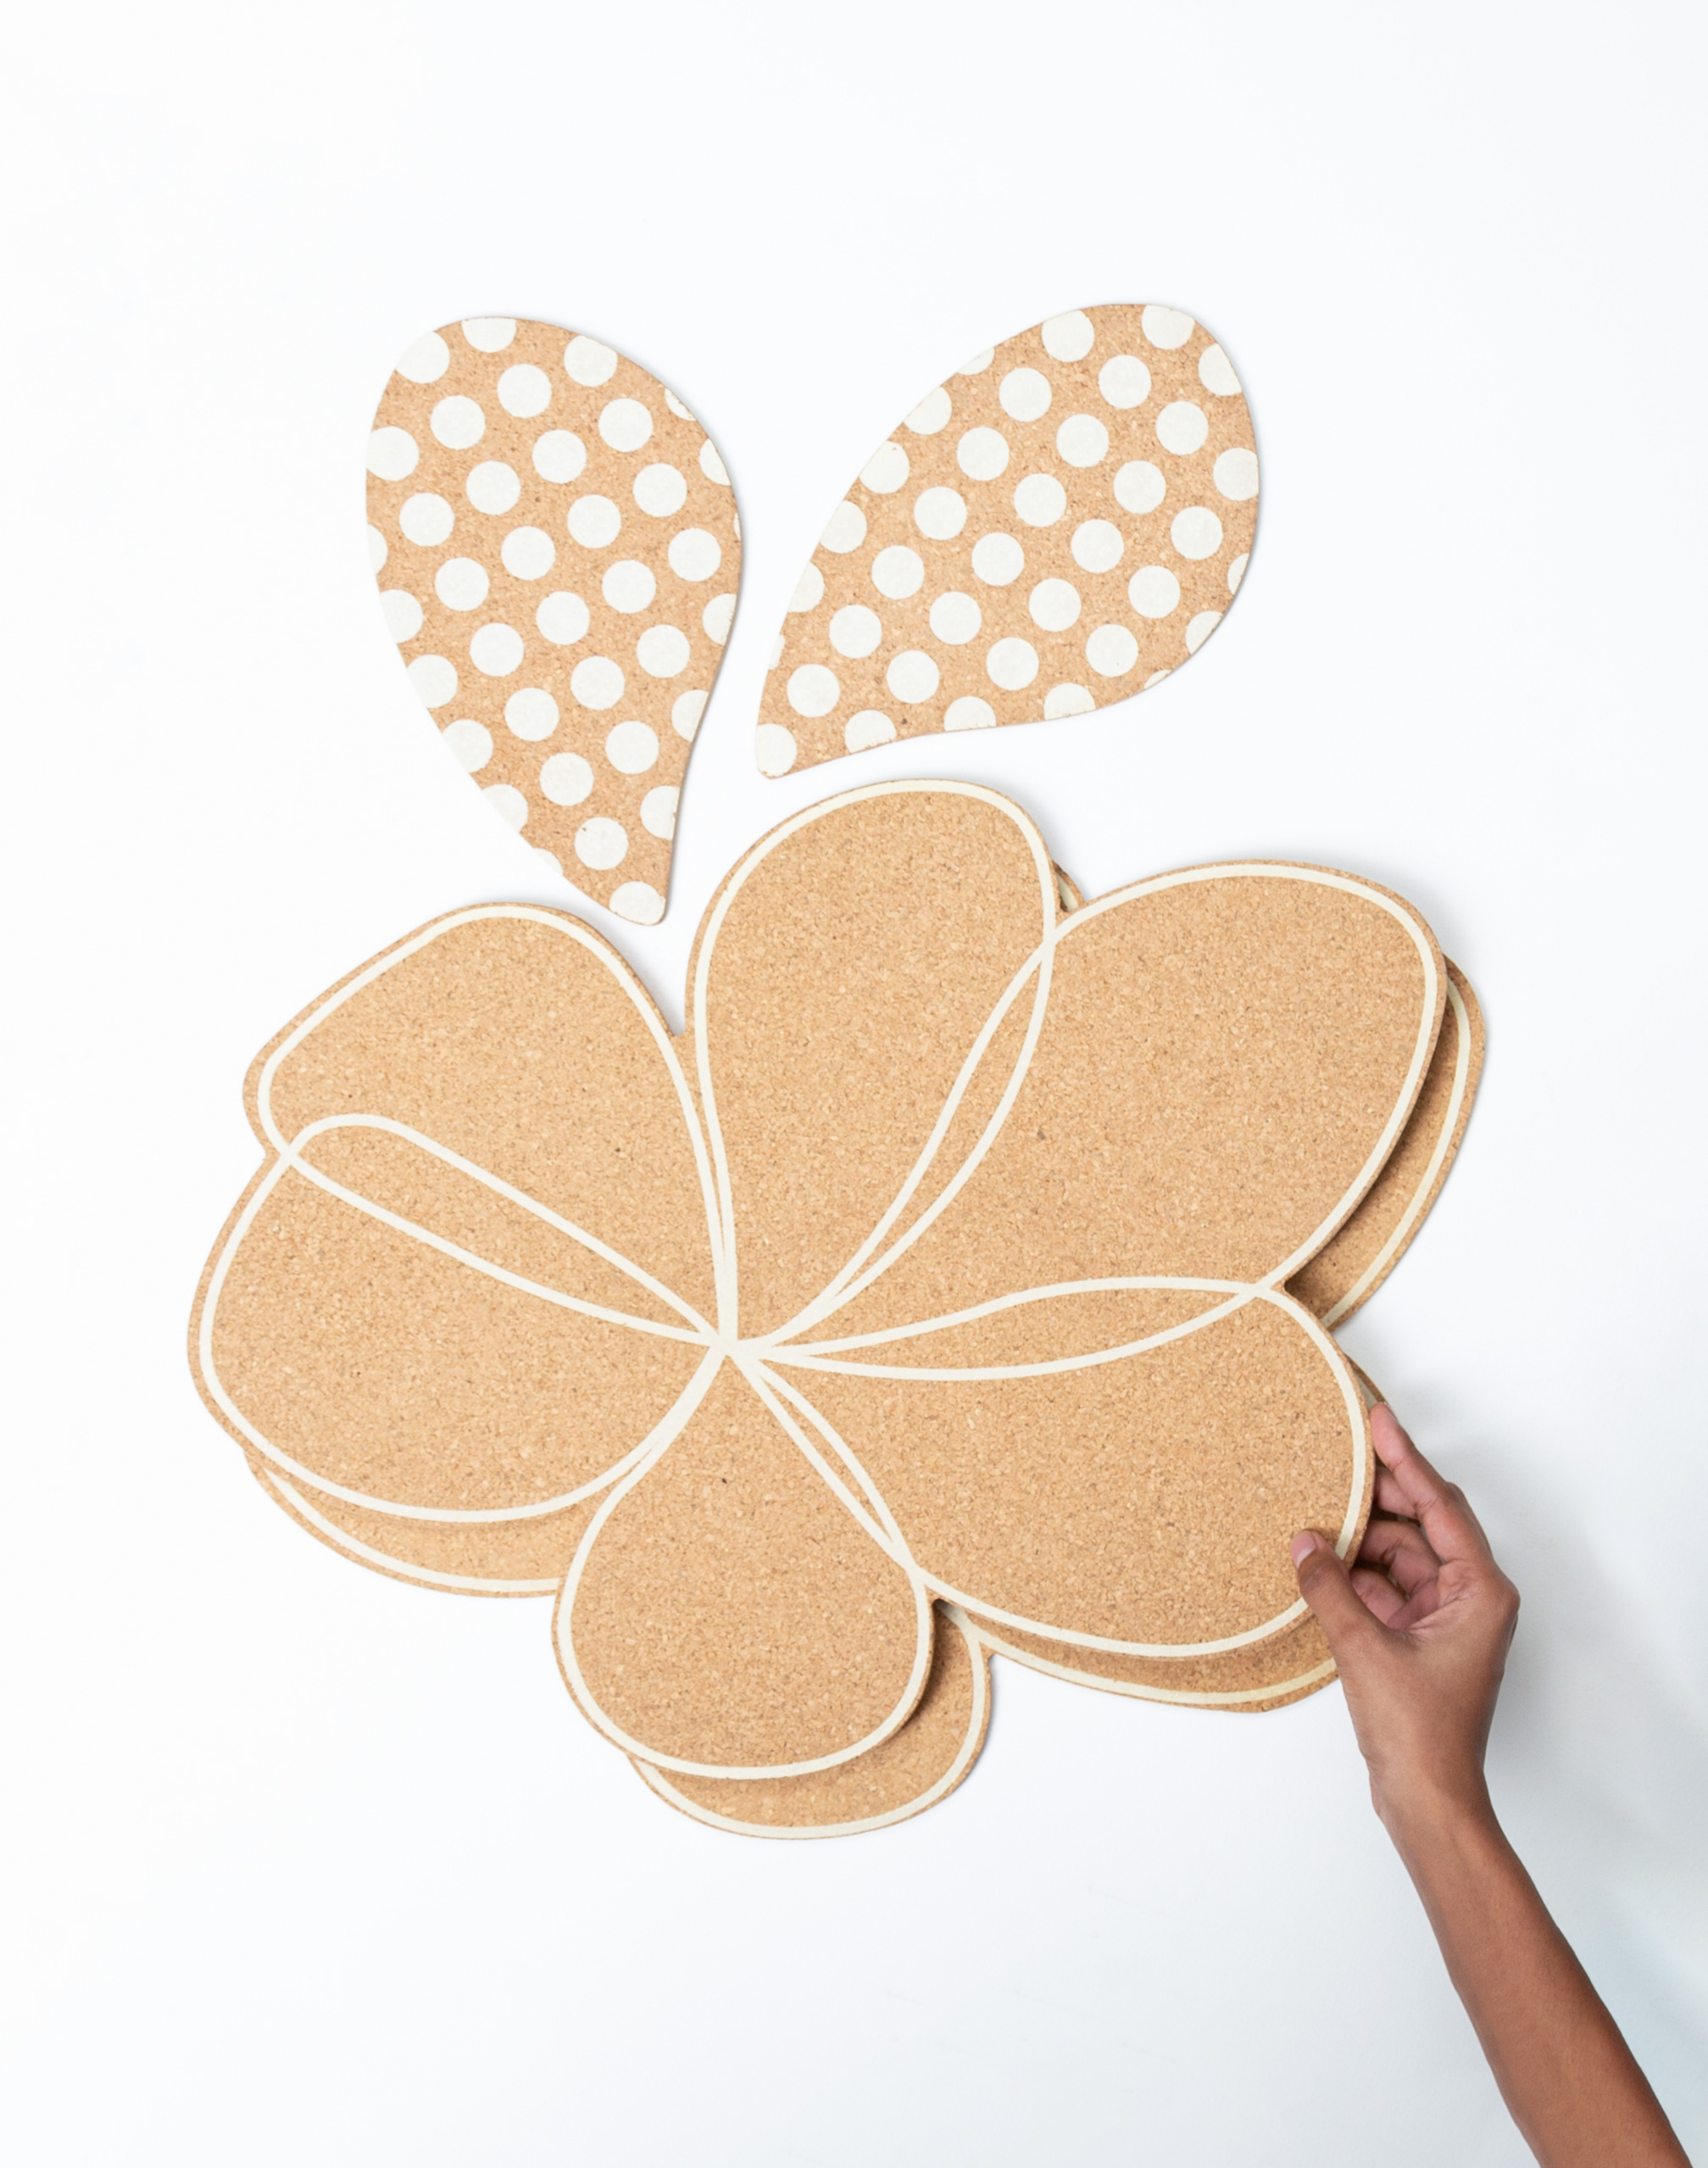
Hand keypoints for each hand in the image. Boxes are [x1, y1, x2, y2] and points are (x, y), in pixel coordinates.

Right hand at [1291, 1404, 1519, 1831]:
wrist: (1428, 1800)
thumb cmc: (1419, 1734)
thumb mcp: (1365, 1650)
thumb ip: (1330, 1588)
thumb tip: (1303, 1542)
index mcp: (1480, 1592)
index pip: (1440, 1506)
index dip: (1406, 1459)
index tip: (1378, 1420)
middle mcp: (1471, 1598)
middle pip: (1422, 1524)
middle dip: (1378, 1495)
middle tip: (1336, 1456)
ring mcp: (1446, 1619)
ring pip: (1400, 1555)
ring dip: (1358, 1539)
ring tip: (1313, 1512)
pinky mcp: (1421, 1639)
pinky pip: (1387, 1586)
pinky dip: (1355, 1573)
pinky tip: (1319, 1560)